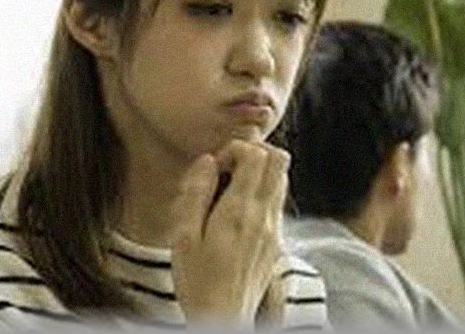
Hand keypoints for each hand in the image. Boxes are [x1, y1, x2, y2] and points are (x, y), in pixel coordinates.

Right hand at [171, 139, 289, 326]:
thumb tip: (207, 161)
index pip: (257, 155)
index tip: (216, 165)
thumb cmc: (197, 280)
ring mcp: (275, 228)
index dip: (235, 148)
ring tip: (233, 188)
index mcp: (239, 211)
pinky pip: (278, 202)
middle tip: (230, 167)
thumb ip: (195, 193)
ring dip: (261, 172)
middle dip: (255, 152)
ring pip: (283, 178)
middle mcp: (264, 216)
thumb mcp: (182, 236)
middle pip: (280, 159)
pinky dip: (264, 192)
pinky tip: (239, 211)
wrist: (222, 317)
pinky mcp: (278, 241)